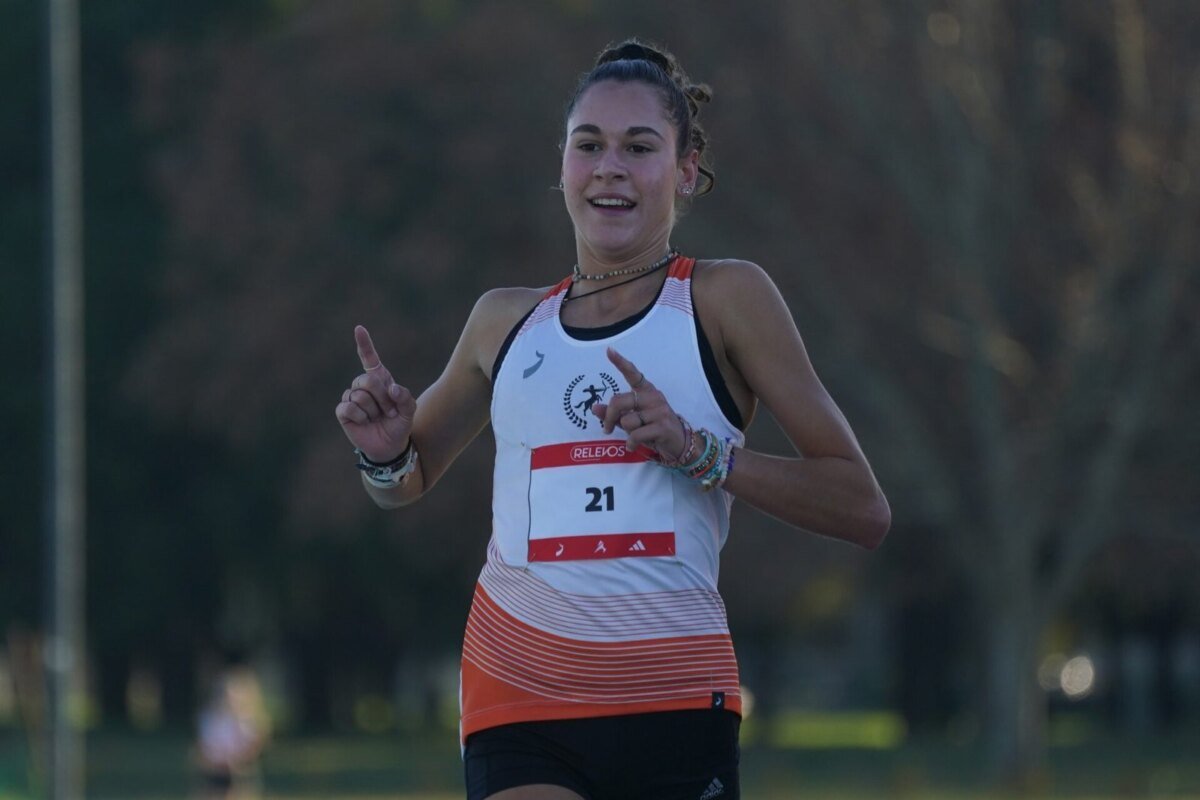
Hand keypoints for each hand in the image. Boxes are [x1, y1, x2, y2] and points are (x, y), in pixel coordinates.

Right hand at [334, 325, 415, 462]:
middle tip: (389, 411)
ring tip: (378, 418)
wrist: (390, 446)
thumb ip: (405, 397)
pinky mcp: (343, 411)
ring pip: (359, 396)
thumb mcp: (409, 411)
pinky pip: (348, 407)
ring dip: (373, 411)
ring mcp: (351, 397)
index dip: (364, 344)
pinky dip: (360, 417)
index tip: (359, 329)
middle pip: (367, 381)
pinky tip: (364, 422)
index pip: (369, 358)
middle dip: (382, 398)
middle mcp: (363, 386)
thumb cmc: (399, 424)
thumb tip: (391, 388)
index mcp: (379, 379)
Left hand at [591, 347, 690, 460]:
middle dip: (609, 417)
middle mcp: (653, 397)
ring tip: (635, 436)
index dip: (620, 362)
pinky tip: (633, 445)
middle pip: (619, 401)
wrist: (678, 443)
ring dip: (626, 433)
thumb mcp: (632, 420)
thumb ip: (614, 414)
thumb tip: (594, 408)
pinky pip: (635, 435)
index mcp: (646, 391)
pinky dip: (631, 443)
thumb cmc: (652, 428)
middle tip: (607, 428)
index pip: (633, 374)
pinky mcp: (662, 426)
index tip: (609, 350)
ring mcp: (659, 411)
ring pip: (627, 421)